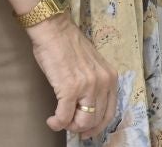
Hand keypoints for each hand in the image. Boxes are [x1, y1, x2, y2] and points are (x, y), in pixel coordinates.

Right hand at [28, 14, 117, 139]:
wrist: (54, 30)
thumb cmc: (68, 44)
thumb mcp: (92, 64)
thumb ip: (94, 83)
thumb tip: (85, 106)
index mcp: (110, 77)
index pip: (110, 112)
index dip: (98, 126)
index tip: (88, 131)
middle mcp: (103, 83)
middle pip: (96, 120)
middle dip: (82, 128)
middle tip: (70, 126)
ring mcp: (87, 87)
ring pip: (83, 122)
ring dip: (70, 126)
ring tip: (60, 121)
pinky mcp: (69, 89)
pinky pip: (64, 117)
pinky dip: (57, 123)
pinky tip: (51, 121)